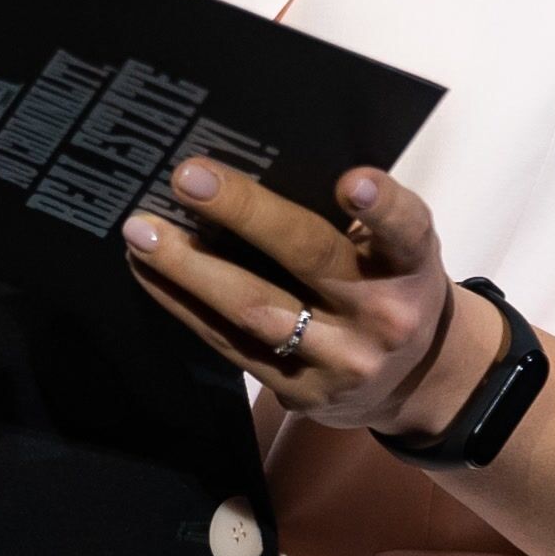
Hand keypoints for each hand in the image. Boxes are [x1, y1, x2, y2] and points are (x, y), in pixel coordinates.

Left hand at [121, 159, 481, 435]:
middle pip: (309, 257)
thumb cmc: (387, 281)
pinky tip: (148, 271)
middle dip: (244, 213)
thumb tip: (251, 162)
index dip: (381, 205)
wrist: (413, 379)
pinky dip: (183, 304)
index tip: (350, 181)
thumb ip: (348, 214)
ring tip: (141, 232)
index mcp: (410, 263)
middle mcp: (383, 315)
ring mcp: (341, 361)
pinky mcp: (301, 393)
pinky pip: (230, 344)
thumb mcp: (393, 246)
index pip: (405, 229)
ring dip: (189, 269)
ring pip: (254, 309)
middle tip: (186, 177)